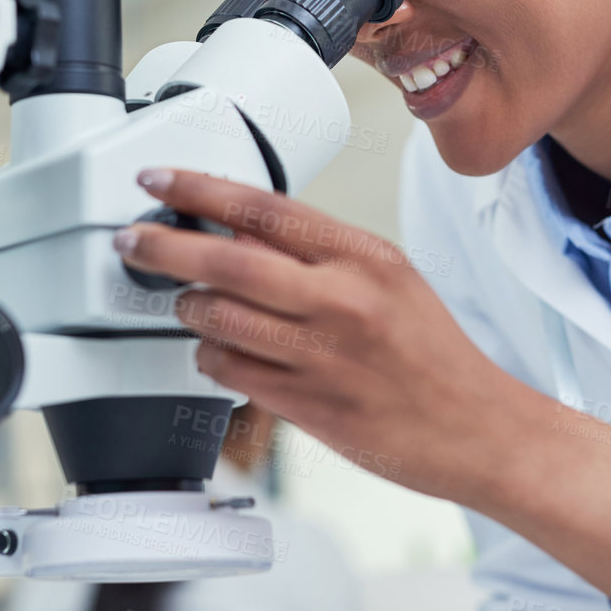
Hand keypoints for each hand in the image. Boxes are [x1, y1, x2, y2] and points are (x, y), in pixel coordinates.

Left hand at [111, 167, 517, 500]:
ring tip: (186, 303)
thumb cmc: (431, 352)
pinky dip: (209, 357)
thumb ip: (319, 252)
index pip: (264, 207)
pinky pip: (230, 372)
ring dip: (187, 308)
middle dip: (163, 246)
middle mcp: (343, 301)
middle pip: (227, 260)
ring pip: (219, 319)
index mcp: (364, 257)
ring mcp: (323, 358)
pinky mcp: (308, 408)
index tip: (159, 181)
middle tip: (131, 241)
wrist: (479, 429)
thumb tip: (241, 229)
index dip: (199, 188)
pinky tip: (217, 351)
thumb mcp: (389, 277)